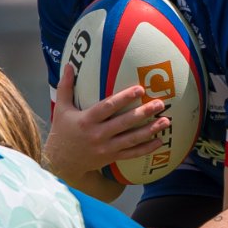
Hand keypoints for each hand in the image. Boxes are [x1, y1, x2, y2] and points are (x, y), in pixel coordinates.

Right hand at [42, 57, 170, 178]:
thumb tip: (69, 64)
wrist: (61, 162)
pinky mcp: (111, 157)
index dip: (124, 98)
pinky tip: (160, 141)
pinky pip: (131, 154)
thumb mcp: (60, 108)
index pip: (108, 107)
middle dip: (143, 113)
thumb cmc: (62, 131)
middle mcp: (97, 134)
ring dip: (150, 130)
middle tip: (159, 103)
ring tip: (166, 121)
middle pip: (124, 122)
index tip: (140, 89)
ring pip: (131, 139)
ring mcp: (106, 148)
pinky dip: (146, 149)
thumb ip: (66, 87)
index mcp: (86, 120)